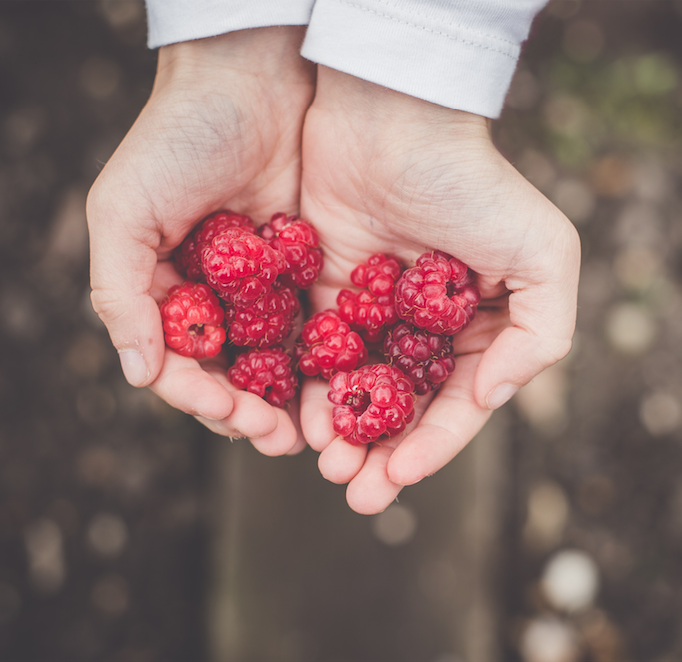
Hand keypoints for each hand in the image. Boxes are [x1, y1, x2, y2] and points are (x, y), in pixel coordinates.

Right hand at [86, 28, 314, 453]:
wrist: (251, 81)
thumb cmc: (177, 139)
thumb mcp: (123, 210)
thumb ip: (120, 293)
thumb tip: (138, 373)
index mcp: (166, 292)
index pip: (179, 364)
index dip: (202, 397)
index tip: (233, 416)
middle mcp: (215, 299)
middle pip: (231, 374)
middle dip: (252, 413)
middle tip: (281, 441)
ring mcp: (262, 290)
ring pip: (276, 361)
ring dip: (291, 401)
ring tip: (314, 433)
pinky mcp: (307, 272)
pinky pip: (316, 326)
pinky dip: (326, 360)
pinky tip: (344, 384)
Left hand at [299, 68, 579, 512]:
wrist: (389, 122)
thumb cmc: (470, 183)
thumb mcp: (542, 254)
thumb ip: (541, 334)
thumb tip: (491, 396)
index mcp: (474, 327)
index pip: (454, 404)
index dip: (431, 447)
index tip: (401, 477)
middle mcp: (421, 327)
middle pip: (400, 409)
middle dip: (380, 455)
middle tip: (356, 493)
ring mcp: (370, 313)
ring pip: (353, 392)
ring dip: (340, 435)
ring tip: (327, 465)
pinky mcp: (322, 295)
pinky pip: (313, 355)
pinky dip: (307, 391)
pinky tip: (299, 420)